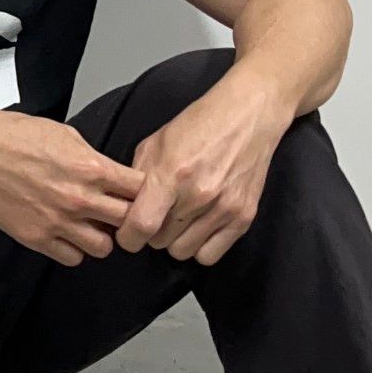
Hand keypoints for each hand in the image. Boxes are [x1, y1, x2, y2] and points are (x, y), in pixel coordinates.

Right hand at [0, 110, 147, 266]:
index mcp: (92, 169)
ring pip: (104, 247)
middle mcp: (80, 199)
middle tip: (118, 215)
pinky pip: (72, 258)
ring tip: (90, 226)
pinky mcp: (35, 237)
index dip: (145, 194)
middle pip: (130, 223)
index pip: (143, 191)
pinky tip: (66, 234)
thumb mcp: (66, 135)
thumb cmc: (14, 135)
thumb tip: (111, 175)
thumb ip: (94, 159)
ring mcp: (58, 221)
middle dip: (128, 218)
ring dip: (102, 237)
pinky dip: (74, 249)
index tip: (139, 195)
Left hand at [114, 71, 290, 264]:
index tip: (127, 233)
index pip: (141, 226)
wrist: (248, 117)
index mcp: (170, 175)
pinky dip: (199, 246)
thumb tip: (123, 209)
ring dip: (175, 240)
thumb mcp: (154, 144)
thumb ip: (136, 179)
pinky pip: (210, 255)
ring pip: (182, 251)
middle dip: (152, 232)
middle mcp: (198, 195)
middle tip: (157, 214)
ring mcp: (224, 208)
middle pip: (159, 242)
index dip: (127, 236)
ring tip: (178, 219)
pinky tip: (197, 227)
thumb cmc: (199, 126)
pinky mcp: (244, 216)